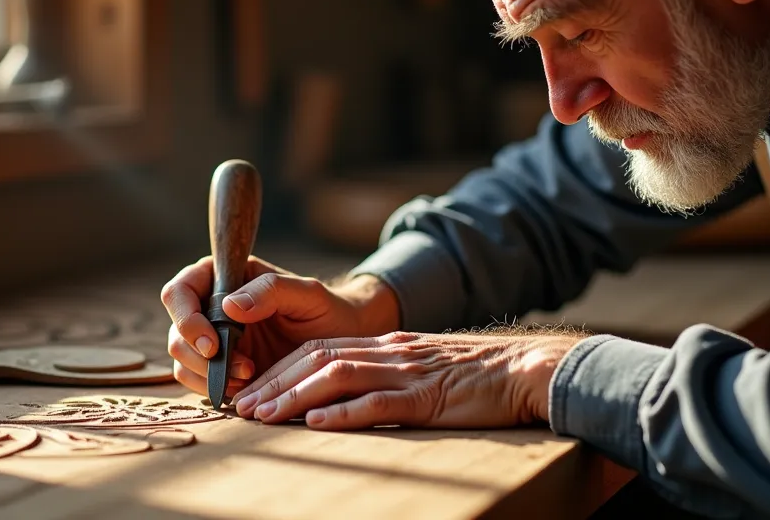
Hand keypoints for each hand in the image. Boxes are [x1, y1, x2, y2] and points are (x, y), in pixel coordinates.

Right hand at [161, 255, 399, 396]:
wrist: (340, 343)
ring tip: (248, 378)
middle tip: (242, 368)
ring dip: (208, 376)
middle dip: (200, 356)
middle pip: (176, 332)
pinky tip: (246, 388)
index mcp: (224, 278)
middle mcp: (211, 308)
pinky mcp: (220, 368)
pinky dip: (215, 389)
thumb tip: (229, 305)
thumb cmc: (325, 310)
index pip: (180, 292)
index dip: (186, 318)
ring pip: (182, 360)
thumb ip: (270, 292)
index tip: (212, 344)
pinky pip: (198, 382)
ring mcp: (213, 340)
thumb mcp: (306, 294)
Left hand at [230, 331, 586, 429]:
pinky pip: (379, 403)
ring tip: (264, 416)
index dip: (281, 370)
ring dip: (295, 397)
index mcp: (388, 346)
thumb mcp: (424, 368)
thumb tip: (346, 400)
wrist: (527, 368)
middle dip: (275, 383)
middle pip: (318, 360)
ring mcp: (408, 373)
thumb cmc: (479, 376)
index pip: (321, 351)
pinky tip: (317, 423)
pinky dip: (344, 413)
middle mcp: (390, 352)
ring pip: (338, 377)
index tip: (251, 391)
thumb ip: (388, 376)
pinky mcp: (428, 397)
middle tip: (242, 407)